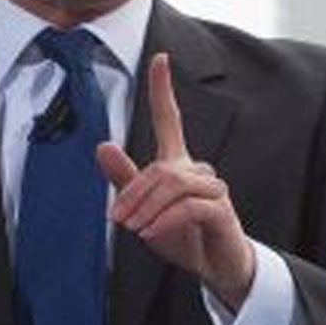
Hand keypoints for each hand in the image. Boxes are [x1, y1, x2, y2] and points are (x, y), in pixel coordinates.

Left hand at [97, 52, 255, 309]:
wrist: (214, 267)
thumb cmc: (181, 235)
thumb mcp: (143, 212)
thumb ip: (125, 181)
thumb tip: (102, 145)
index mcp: (177, 164)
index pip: (169, 118)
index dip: (163, 89)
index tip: (160, 57)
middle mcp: (197, 170)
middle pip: (161, 169)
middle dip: (134, 193)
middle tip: (117, 219)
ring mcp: (213, 188)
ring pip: (174, 185)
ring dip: (148, 208)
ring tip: (134, 230)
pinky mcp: (222, 209)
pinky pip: (191, 206)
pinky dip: (167, 220)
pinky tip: (152, 234)